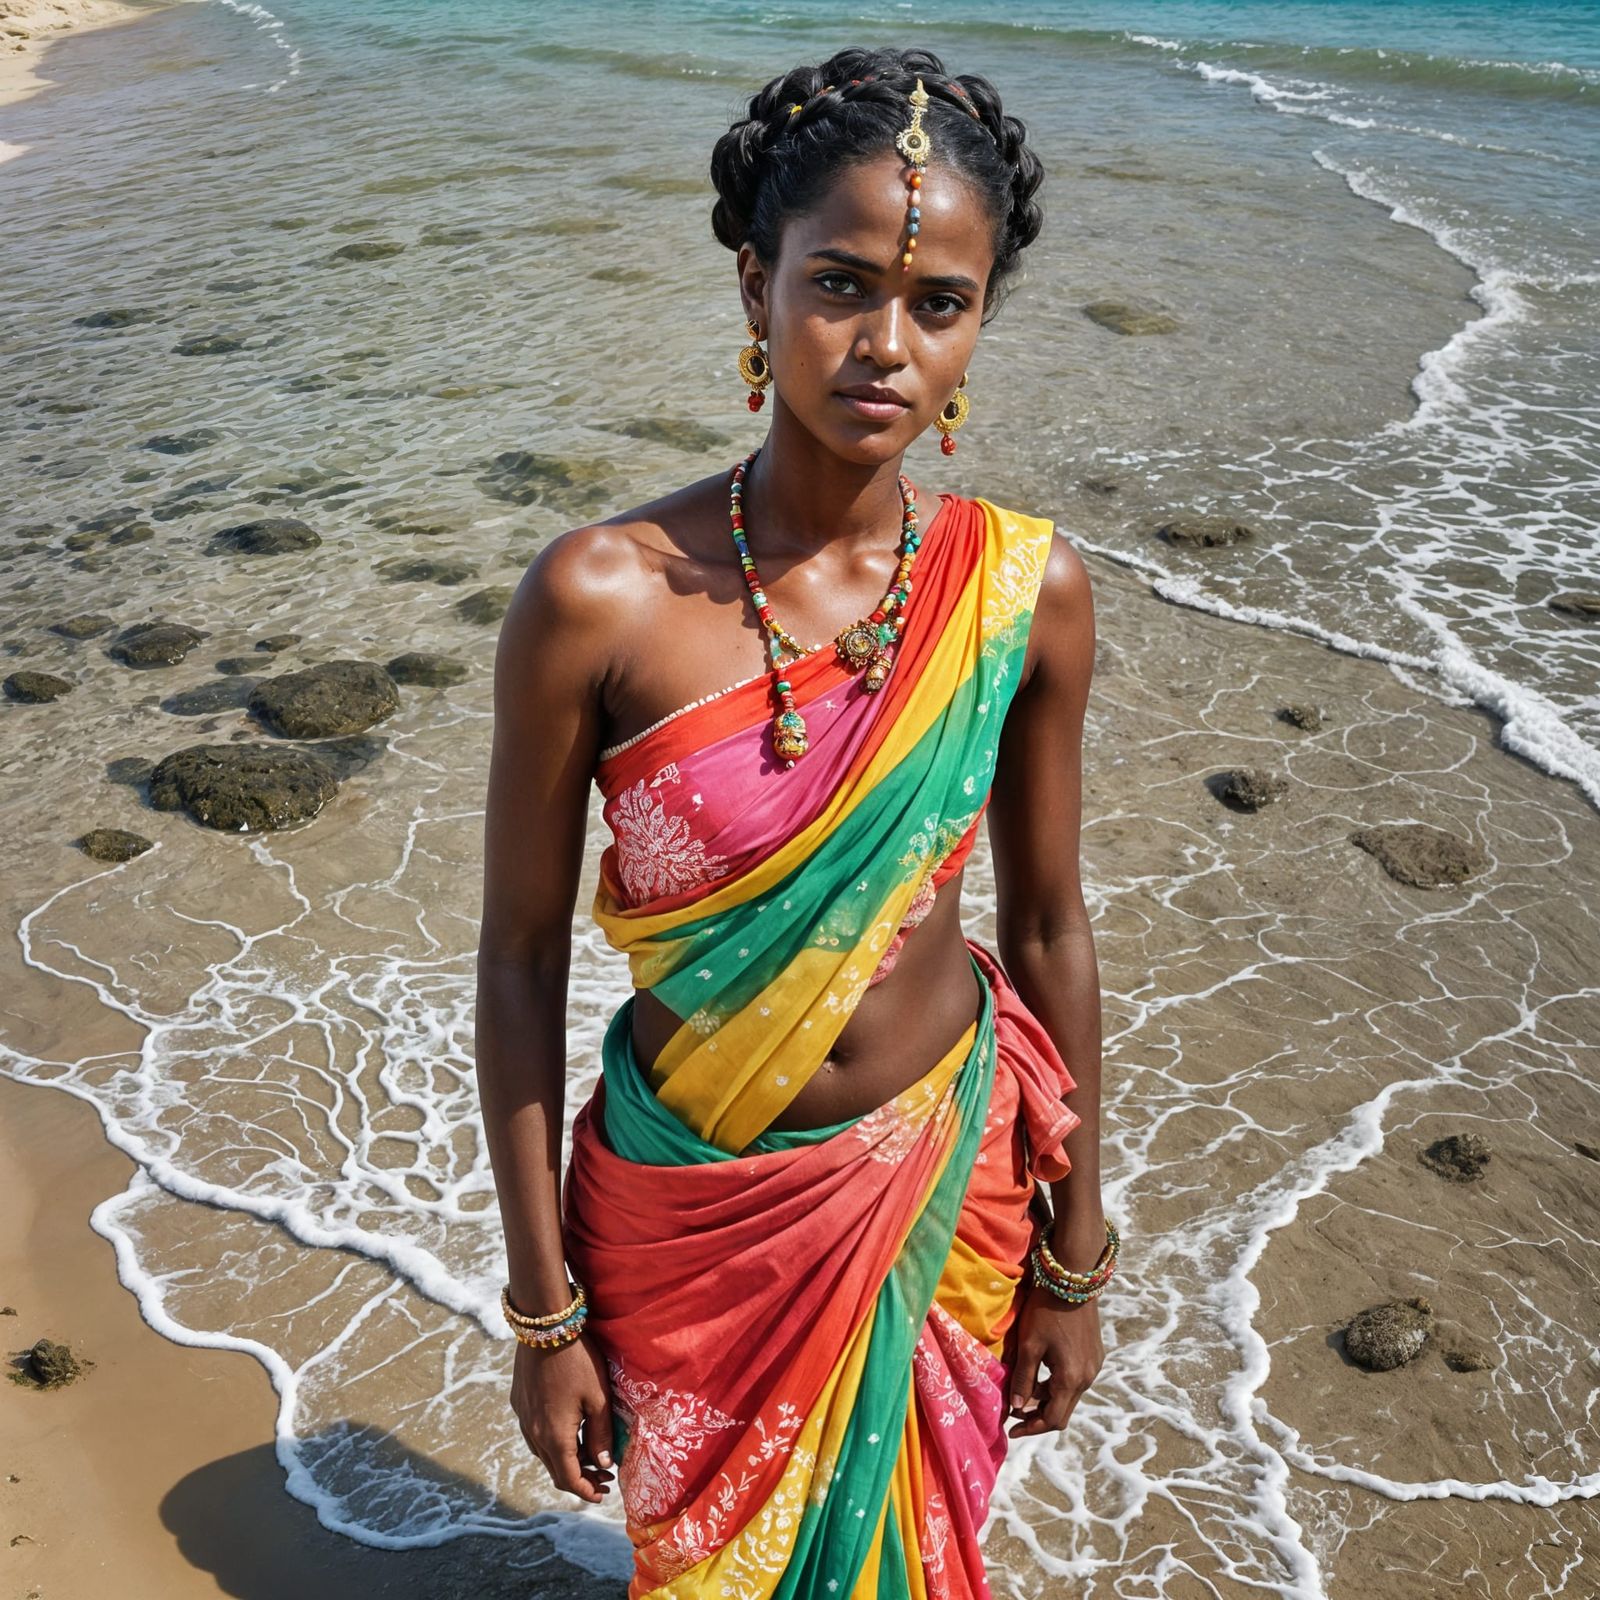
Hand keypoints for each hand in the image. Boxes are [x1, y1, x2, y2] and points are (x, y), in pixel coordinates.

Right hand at [510, 1333, 615, 1502]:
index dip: (587, 1491)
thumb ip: (601, 1434)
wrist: (545, 1326)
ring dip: (567, 1460)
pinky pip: (535, 1434)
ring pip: (544, 1453)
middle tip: (604, 1475)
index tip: (603, 1494)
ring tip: (591, 1453)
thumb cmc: (578, 1360)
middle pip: (555, 1470)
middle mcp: (534, 1433)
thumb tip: (604, 1463)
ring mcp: (523, 1418)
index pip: (569, 1479)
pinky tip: (570, 1428)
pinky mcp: (519, 1403)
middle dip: (581, 1478)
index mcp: (555, 1437)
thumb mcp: (599, 1397)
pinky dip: (554, 1442)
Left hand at [1007, 1285, 1103, 1438]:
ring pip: (1069, 1396)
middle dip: (1038, 1415)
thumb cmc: (1046, 1311)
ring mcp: (1093, 1366)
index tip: (1012, 1430)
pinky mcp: (1095, 1355)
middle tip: (1015, 1412)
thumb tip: (1016, 1408)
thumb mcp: (1029, 1345)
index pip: (1052, 1419)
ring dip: (1048, 1399)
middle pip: (1063, 1411)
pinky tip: (1042, 1372)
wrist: (1072, 1280)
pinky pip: (1076, 1380)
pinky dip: (1058, 1385)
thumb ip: (1023, 1379)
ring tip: (1024, 1389)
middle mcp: (1087, 1378)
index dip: (1031, 1428)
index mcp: (1070, 1379)